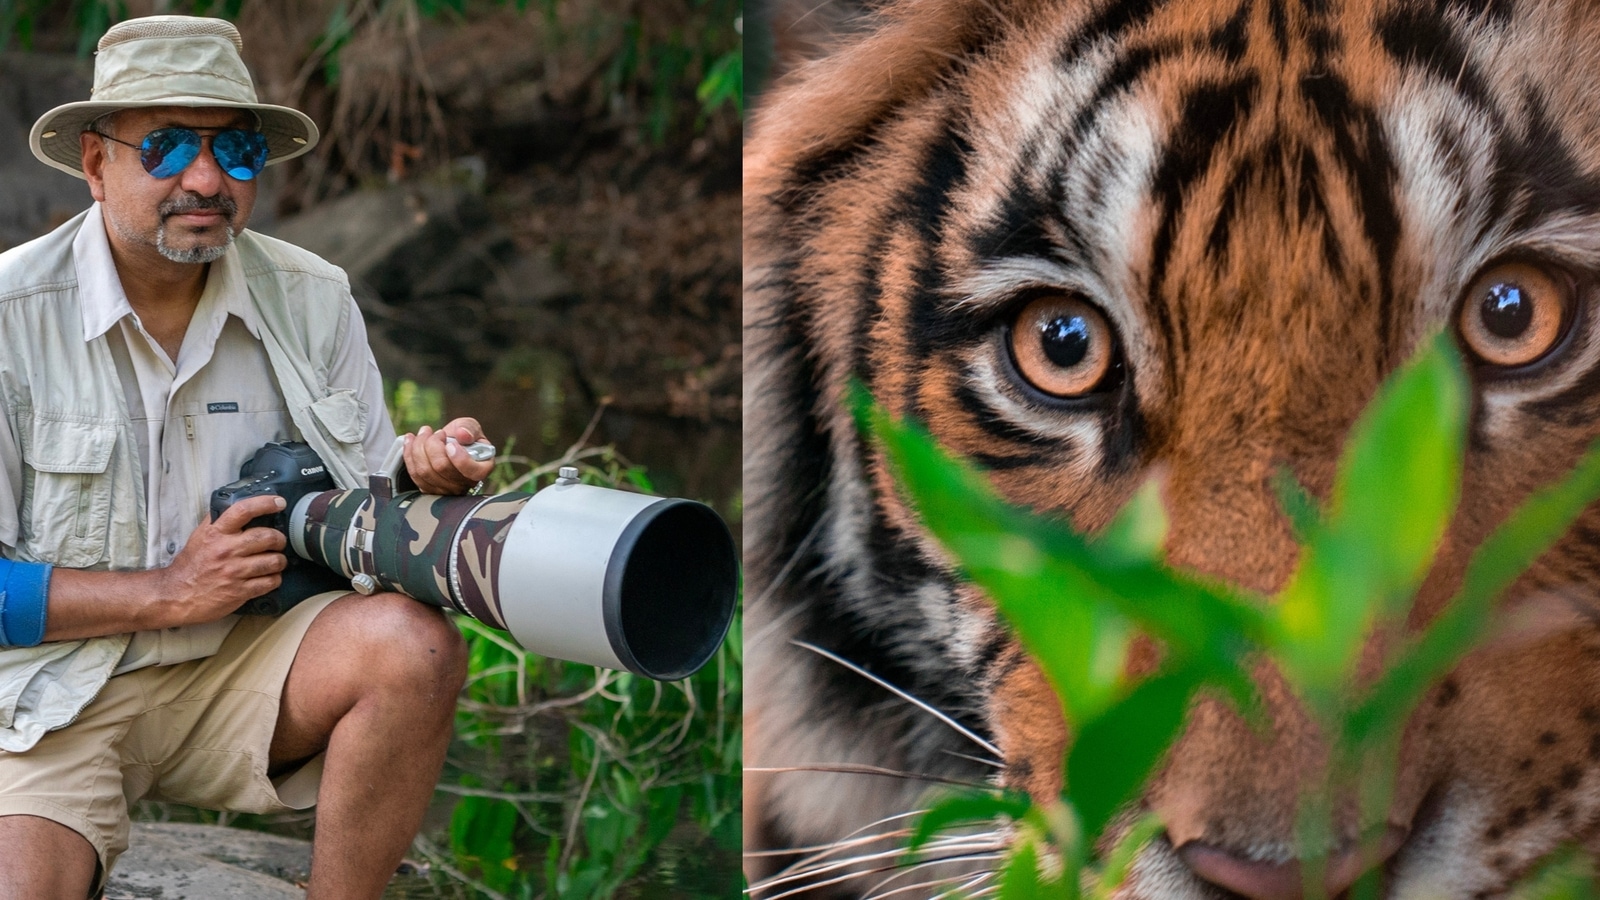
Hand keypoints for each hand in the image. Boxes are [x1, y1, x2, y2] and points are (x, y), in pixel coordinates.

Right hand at [157, 494, 289, 623]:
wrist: (176, 595)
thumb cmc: (191, 565)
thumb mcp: (200, 537)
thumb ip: (218, 522)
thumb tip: (239, 507)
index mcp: (216, 533)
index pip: (244, 510)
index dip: (265, 503)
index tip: (279, 502)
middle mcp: (226, 550)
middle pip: (268, 537)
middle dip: (279, 539)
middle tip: (278, 542)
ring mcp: (234, 572)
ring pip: (274, 561)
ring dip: (279, 561)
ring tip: (275, 561)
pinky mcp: (240, 591)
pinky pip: (270, 582)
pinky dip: (275, 579)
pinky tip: (269, 577)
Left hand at [403, 417, 493, 494]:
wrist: (449, 445)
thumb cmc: (462, 438)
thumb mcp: (471, 428)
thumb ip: (470, 429)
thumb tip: (462, 435)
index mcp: (480, 469)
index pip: (473, 472)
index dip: (460, 458)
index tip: (451, 444)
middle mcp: (464, 484)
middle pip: (442, 467)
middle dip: (433, 444)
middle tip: (437, 432)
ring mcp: (445, 489)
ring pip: (425, 471)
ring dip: (419, 446)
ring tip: (424, 433)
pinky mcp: (428, 488)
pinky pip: (414, 473)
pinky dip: (409, 453)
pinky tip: (410, 440)